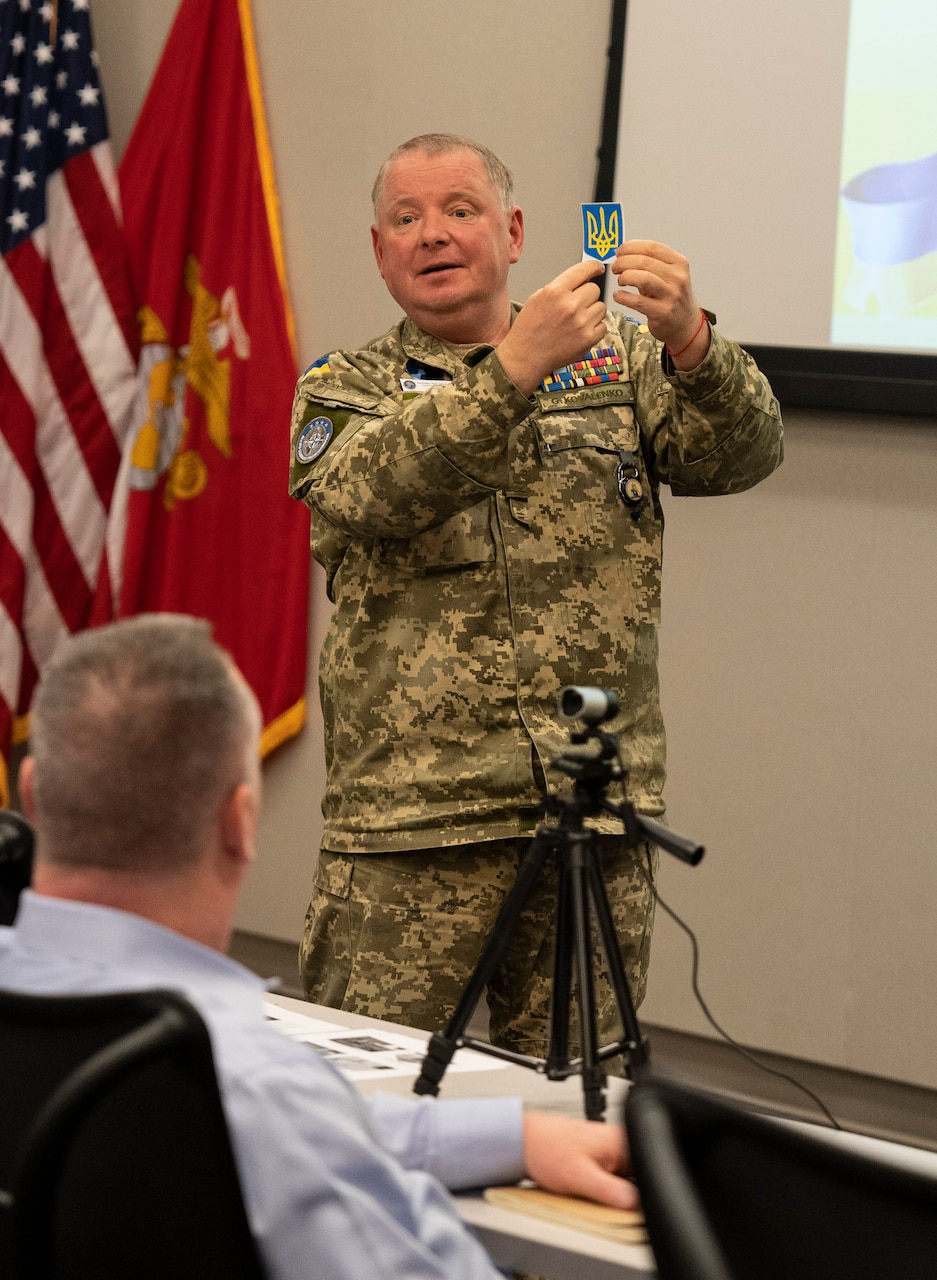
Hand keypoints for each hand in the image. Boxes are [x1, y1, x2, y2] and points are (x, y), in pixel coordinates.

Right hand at [498, 260, 607, 395]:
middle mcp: (570, 305)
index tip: (598, 268)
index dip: (594, 267)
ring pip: (601, 307)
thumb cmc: (528, 329)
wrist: (525, 357)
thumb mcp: (537, 298)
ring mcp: (581, 323)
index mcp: (555, 291)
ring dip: (592, 312)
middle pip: (594, 289)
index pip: (583, 270)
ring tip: (576, 321)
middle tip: (575, 306)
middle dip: (587, 295)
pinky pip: (602, 326)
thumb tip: (580, 280)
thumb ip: (560, 287)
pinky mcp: (588, 339)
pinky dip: (594, 329)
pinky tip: (580, 332)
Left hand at [522, 1111, 638, 1209]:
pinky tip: (583, 1187)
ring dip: (610, 1193)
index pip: (649, 1172)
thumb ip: (613, 1191)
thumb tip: (636, 1205)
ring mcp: (608, 1149)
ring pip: (622, 1182)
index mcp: (621, 1141)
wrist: (523, 1141)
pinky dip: (600, 1188)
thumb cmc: (547, 1149)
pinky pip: (609, 1179)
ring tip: (586, 1188)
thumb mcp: (582, 1178)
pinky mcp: (598, 1157)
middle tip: (598, 1198)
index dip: (643, 1196)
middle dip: (623, 1196)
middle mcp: (618, 1142)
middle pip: (637, 1179)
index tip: (625, 1208)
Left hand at [611, 239, 709, 368]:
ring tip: (620, 280)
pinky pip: (637, 301)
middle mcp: (677, 277)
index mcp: (679, 263)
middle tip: (616, 267)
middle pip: (644, 261)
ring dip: (625, 277)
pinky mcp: (662, 312)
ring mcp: (671, 295)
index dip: (631, 247)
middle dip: (623, 262)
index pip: (652, 247)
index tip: (620, 251)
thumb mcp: (669, 275)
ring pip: (642, 278)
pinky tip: (618, 295)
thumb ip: (650, 263)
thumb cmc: (672, 297)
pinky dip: (623, 296)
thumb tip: (624, 252)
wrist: (685, 324)